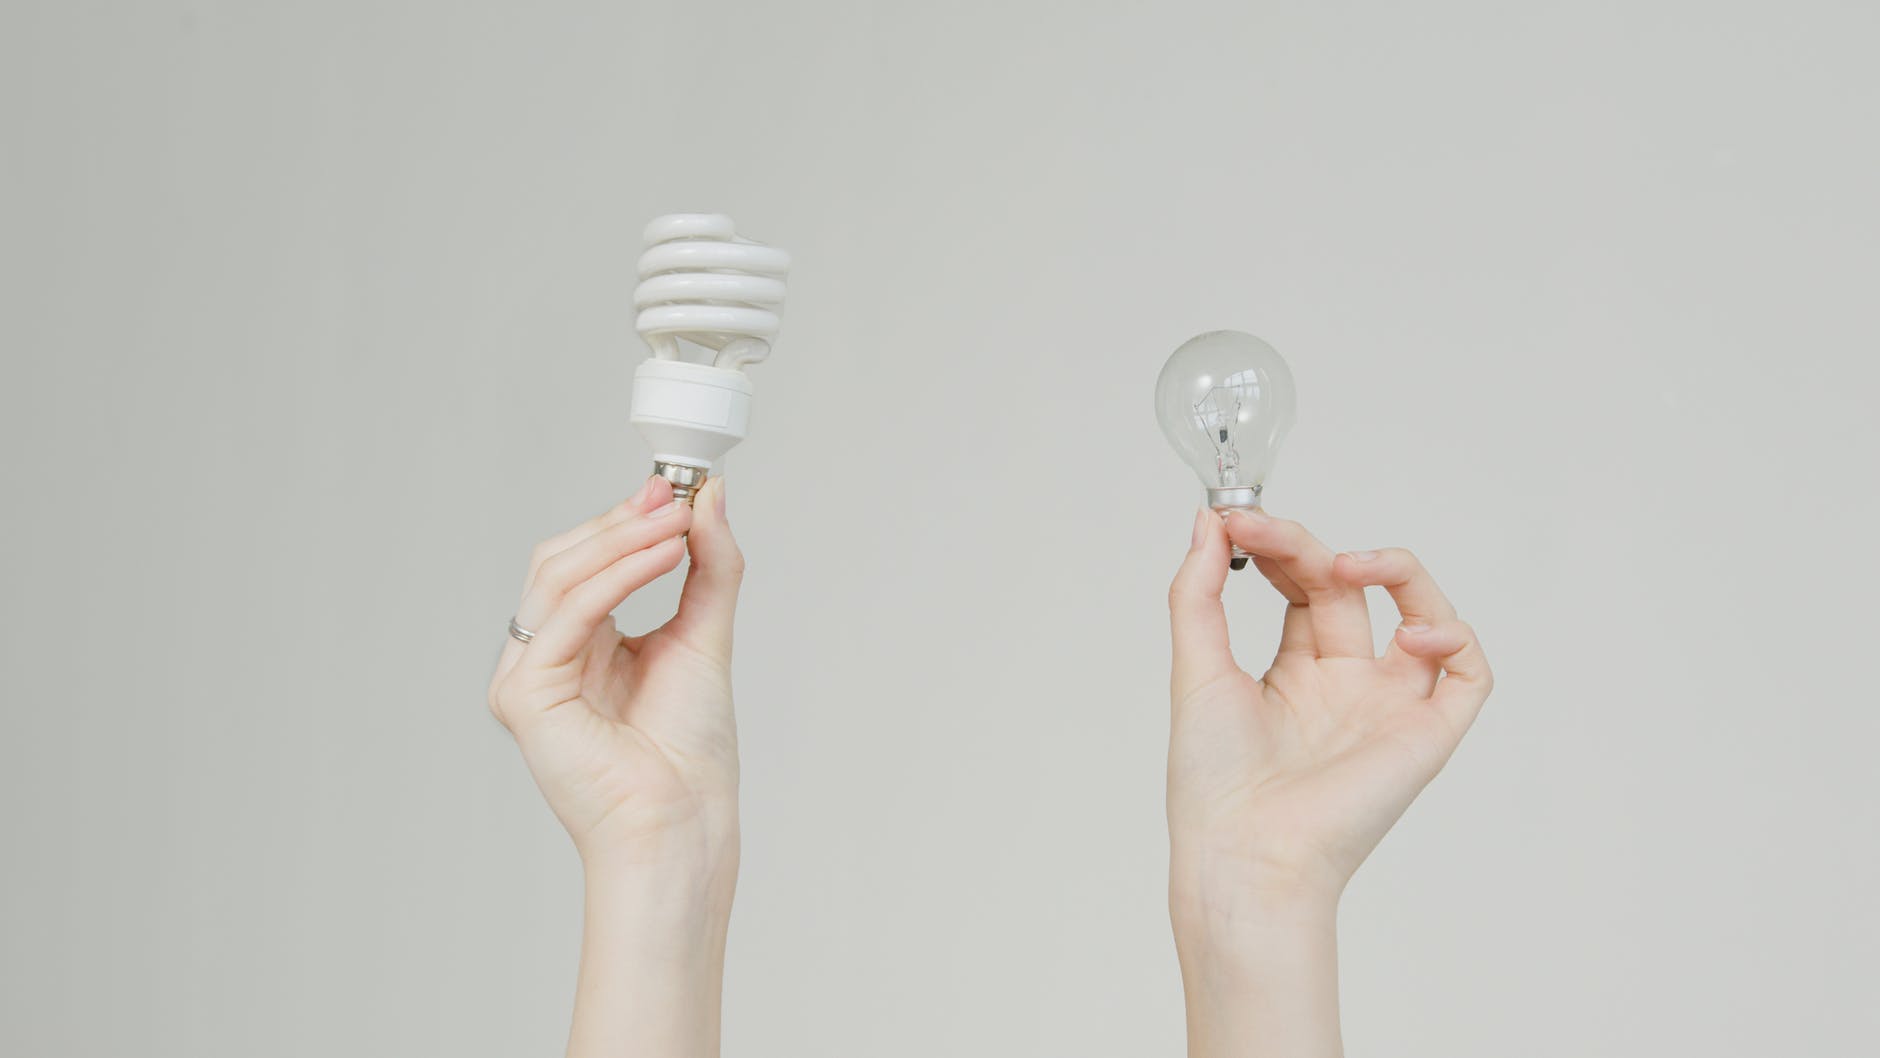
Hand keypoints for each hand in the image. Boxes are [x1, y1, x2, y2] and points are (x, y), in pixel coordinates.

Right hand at [488, 475, 743, 889]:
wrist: (684, 821)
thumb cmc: (690, 752)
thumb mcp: (704, 634)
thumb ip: (708, 565)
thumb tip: (710, 497)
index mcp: (579, 647)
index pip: (584, 562)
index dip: (624, 520)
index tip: (674, 488)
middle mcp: (544, 659)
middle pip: (561, 561)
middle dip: (620, 522)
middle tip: (673, 495)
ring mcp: (526, 678)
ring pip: (559, 577)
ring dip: (622, 539)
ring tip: (676, 521)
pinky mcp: (525, 696)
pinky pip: (565, 614)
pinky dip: (616, 576)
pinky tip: (662, 555)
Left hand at [1166, 507, 1492, 914]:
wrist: (1244, 851)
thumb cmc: (1214, 781)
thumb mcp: (1196, 667)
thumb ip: (1197, 592)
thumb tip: (1208, 521)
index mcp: (1294, 675)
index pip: (1303, 587)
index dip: (1279, 546)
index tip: (1238, 519)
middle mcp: (1346, 686)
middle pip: (1350, 590)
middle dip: (1311, 549)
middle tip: (1267, 530)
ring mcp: (1389, 707)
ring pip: (1425, 614)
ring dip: (1397, 570)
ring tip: (1348, 564)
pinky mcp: (1427, 735)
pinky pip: (1468, 674)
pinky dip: (1453, 639)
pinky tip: (1408, 633)